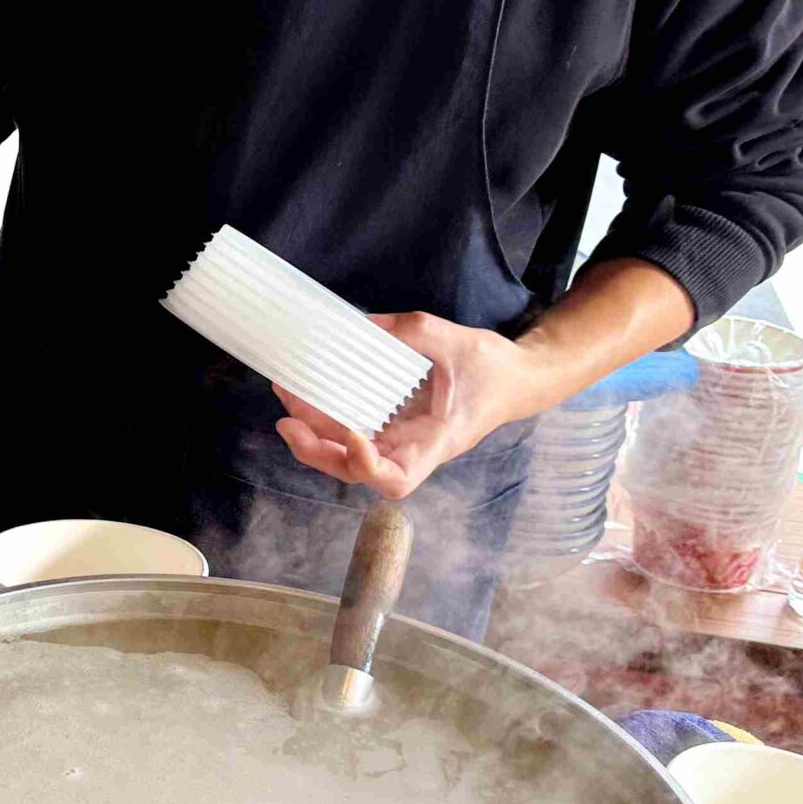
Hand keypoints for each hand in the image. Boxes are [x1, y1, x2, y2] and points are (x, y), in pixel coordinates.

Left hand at [273, 312, 556, 499]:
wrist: (515, 378)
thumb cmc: (492, 368)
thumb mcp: (455, 339)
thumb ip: (411, 332)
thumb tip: (362, 324)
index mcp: (437, 442)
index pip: (398, 479)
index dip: (366, 466)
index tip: (351, 433)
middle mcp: (413, 449)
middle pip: (358, 472)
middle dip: (318, 452)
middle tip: (287, 422)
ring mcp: (401, 441)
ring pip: (347, 455)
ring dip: (313, 433)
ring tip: (287, 397)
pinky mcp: (392, 426)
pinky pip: (352, 430)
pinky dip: (324, 418)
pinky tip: (304, 394)